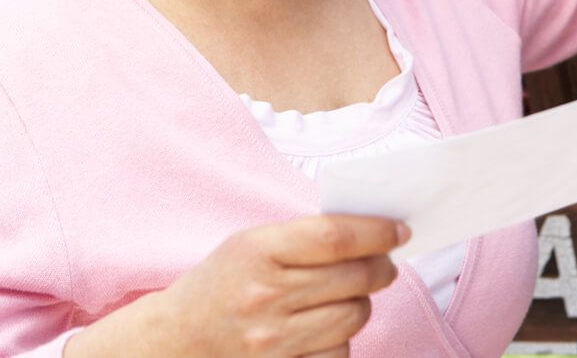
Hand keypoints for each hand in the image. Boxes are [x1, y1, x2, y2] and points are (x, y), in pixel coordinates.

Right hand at [66, 215, 406, 357]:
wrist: (176, 342)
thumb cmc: (222, 284)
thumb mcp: (250, 244)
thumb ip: (305, 236)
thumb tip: (374, 232)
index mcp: (256, 251)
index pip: (335, 236)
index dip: (377, 232)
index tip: (399, 230)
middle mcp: (265, 297)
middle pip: (355, 277)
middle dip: (381, 267)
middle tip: (383, 263)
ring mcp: (273, 341)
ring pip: (354, 316)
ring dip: (361, 303)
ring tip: (347, 295)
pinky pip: (340, 353)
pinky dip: (341, 339)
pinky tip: (324, 327)